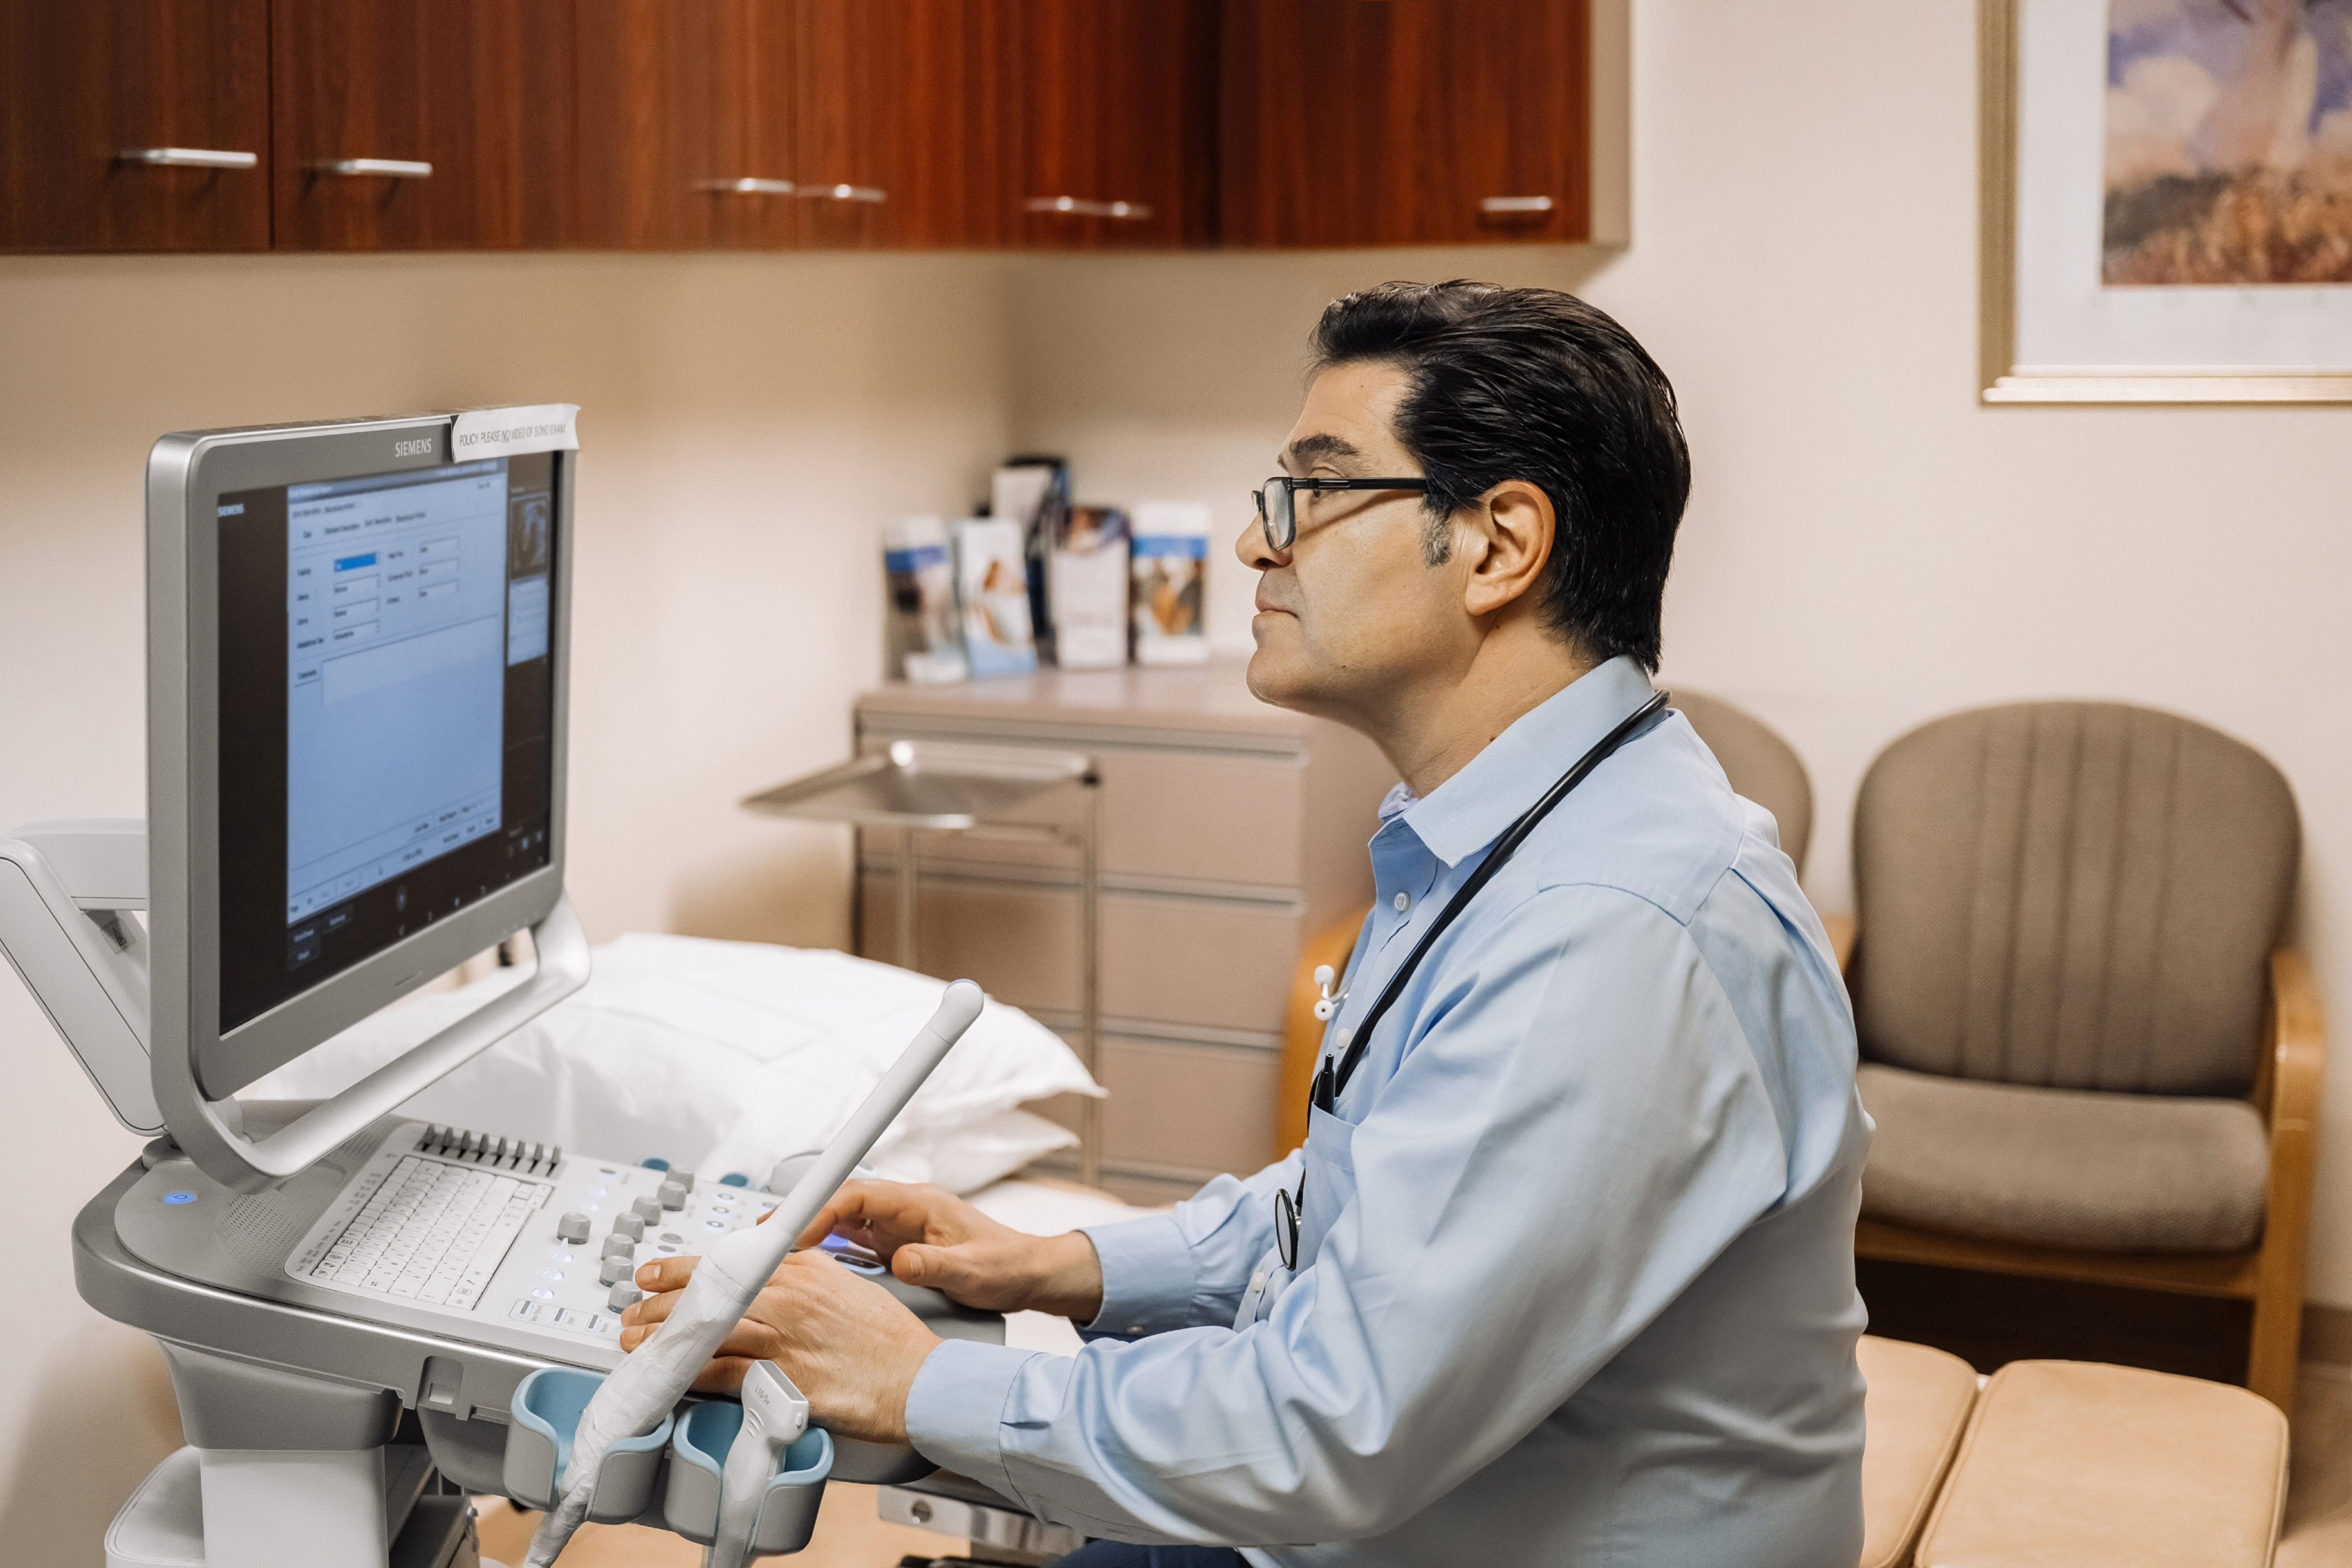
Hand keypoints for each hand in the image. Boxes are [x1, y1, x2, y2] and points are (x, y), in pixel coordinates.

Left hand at [619, 1250, 938, 1443]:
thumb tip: (774, 1265)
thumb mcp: (846, 1285)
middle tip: (633, 1312)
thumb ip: (807, 1271)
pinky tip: (670, 1376)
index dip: (680, 1268)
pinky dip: (690, 1374)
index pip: (727, 1261)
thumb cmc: (888, 1340)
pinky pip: (721, 1373)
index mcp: (803, 1268)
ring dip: (664, 1338)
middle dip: (661, 1304)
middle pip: (708, 1294)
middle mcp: (788, 1297)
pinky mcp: (782, 1378)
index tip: (652, 1273)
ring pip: (706, 1331)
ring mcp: (783, 1337)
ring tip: (635, 1343)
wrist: (916, 1378)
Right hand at [793, 1179, 1104, 1321]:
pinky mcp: (895, 1242)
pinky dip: (824, 1245)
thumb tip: (902, 1262)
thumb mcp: (973, 1271)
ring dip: (808, 1230)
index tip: (794, 1230)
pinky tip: (804, 1260)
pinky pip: (850, 1237)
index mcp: (920, 1203)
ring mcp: (897, 1224)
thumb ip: (936, 1266)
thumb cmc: (1006, 1265)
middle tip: (763, 1237)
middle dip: (801, 1214)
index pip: (859, 1193)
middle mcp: (904, 1208)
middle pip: (840, 1200)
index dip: (822, 1207)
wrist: (1027, 1273)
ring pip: (841, 1218)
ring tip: (771, 1250)